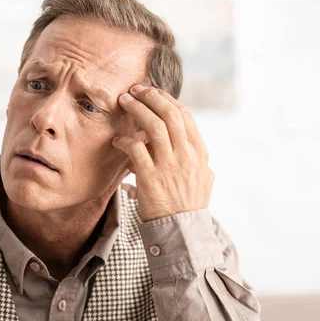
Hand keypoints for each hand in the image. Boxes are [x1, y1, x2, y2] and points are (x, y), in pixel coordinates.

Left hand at [112, 85, 213, 221]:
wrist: (182, 231)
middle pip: (169, 114)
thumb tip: (187, 143)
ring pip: (153, 126)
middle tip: (134, 89)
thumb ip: (196, 159)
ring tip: (123, 102)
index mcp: (199, 152)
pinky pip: (136, 150)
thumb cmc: (189, 205)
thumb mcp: (202, 179)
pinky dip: (125, 140)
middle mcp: (186, 155)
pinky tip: (117, 139)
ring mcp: (169, 166)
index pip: (184, 115)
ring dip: (136, 110)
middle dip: (150, 97)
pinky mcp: (151, 178)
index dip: (166, 99)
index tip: (153, 92)